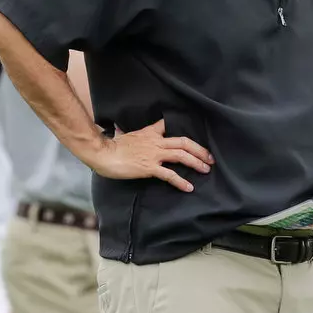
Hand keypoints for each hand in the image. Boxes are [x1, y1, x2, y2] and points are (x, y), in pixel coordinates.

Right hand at [85, 120, 212, 191]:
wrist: (103, 153)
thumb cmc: (110, 147)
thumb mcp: (121, 135)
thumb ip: (124, 132)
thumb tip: (118, 130)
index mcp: (149, 133)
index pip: (166, 125)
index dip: (180, 129)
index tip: (191, 137)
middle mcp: (155, 142)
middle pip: (183, 142)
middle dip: (199, 150)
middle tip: (209, 157)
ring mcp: (154, 154)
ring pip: (181, 156)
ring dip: (196, 162)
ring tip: (206, 169)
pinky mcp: (150, 168)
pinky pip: (169, 174)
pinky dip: (181, 181)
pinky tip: (189, 187)